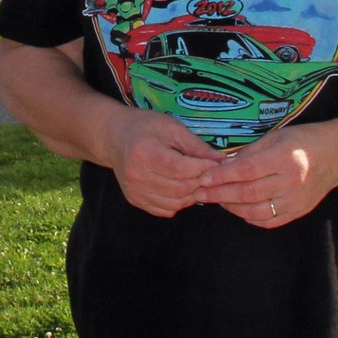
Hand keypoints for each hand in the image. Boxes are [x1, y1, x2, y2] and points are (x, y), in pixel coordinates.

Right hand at [102, 107, 223, 217]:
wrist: (115, 138)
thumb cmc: (145, 127)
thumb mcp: (172, 128)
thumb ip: (196, 147)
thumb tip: (223, 161)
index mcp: (144, 152)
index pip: (180, 169)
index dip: (202, 168)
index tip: (216, 163)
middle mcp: (136, 175)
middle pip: (180, 188)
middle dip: (201, 181)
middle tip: (211, 172)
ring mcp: (135, 191)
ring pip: (175, 202)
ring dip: (192, 194)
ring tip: (197, 179)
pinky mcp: (136, 200)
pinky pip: (166, 209)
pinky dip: (179, 201)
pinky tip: (182, 187)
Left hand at [196, 122, 337, 228]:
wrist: (337, 155)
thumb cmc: (303, 141)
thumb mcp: (275, 137)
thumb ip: (249, 153)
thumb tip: (221, 166)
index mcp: (285, 158)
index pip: (246, 171)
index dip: (222, 176)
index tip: (203, 177)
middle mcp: (291, 182)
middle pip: (248, 193)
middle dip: (220, 194)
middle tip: (200, 193)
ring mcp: (296, 200)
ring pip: (255, 211)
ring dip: (231, 207)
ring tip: (216, 200)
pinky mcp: (298, 212)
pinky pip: (268, 221)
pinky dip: (248, 217)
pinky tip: (237, 208)